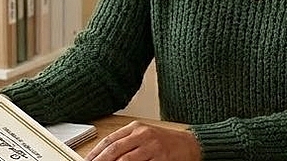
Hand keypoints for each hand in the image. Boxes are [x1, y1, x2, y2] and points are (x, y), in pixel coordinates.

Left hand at [84, 121, 200, 160]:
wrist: (190, 144)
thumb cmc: (165, 141)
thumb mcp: (144, 136)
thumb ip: (126, 143)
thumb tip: (105, 155)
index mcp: (136, 128)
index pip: (110, 140)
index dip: (96, 152)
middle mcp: (143, 135)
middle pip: (115, 149)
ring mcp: (152, 146)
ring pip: (126, 159)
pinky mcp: (160, 158)